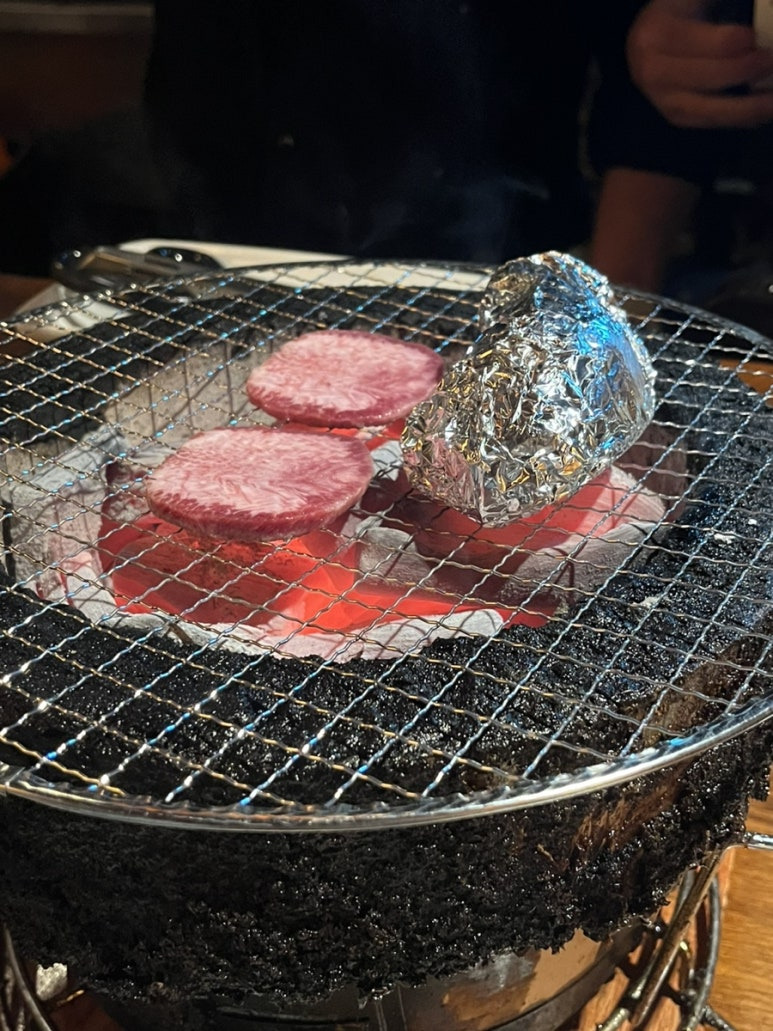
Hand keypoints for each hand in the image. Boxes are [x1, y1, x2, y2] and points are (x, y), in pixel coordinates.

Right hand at [627, 0, 772, 126]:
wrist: (645, 41)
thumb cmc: (678, 12)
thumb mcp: (695, 0)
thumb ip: (724, 8)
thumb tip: (762, 20)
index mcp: (659, 34)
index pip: (712, 44)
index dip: (743, 43)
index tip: (759, 37)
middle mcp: (653, 73)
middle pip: (712, 78)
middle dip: (749, 71)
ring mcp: (662, 99)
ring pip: (711, 109)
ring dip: (749, 107)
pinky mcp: (674, 116)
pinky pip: (710, 121)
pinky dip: (738, 119)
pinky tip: (760, 114)